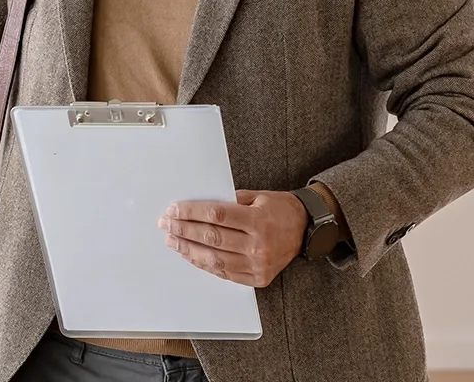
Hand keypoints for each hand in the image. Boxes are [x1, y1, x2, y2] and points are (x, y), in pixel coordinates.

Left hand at [159, 190, 306, 287]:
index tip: (174, 209)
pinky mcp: (257, 278)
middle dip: (184, 230)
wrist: (307, 230)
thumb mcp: (259, 196)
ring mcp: (257, 264)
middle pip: (212, 237)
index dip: (192, 213)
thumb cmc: (281, 209)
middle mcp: (257, 245)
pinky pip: (224, 273)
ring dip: (189, 249)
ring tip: (173, 241)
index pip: (216, 216)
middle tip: (166, 224)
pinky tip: (191, 255)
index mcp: (258, 220)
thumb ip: (231, 201)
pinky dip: (204, 264)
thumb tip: (199, 206)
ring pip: (214, 259)